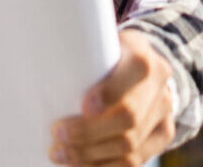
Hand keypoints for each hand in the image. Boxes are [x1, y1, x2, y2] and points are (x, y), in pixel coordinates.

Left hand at [49, 28, 177, 165]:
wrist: (145, 68)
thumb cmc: (108, 57)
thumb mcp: (100, 46)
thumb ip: (81, 57)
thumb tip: (37, 70)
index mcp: (144, 56)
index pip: (136, 71)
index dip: (111, 92)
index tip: (83, 106)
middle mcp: (161, 85)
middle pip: (129, 118)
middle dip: (89, 133)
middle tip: (57, 136)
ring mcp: (165, 113)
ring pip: (130, 147)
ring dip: (91, 156)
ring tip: (62, 155)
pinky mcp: (164, 135)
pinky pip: (135, 162)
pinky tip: (81, 166)